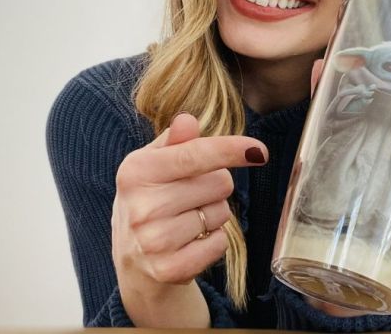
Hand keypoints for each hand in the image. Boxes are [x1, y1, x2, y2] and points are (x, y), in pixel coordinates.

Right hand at [111, 113, 268, 325]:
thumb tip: (188, 121)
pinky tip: (192, 242)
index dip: (230, 150)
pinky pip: (219, 244)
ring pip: (222, 213)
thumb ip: (174, 141)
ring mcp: (153, 241)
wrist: (131, 260)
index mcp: (136, 172)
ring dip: (214, 214)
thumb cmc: (150, 200)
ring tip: (187, 220)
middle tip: (191, 196)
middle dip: (216, 186)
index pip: (194, 155)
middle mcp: (141, 207)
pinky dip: (215, 241)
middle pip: (219, 183)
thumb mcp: (153, 165)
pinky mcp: (168, 269)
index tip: (259, 151)